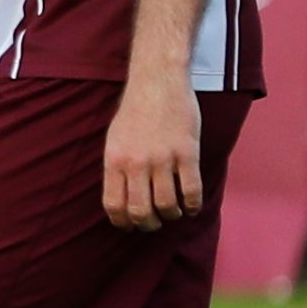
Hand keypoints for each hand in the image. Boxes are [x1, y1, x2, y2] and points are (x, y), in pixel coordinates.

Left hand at [102, 77, 202, 228]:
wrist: (157, 82)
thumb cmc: (135, 113)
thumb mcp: (114, 140)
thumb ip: (117, 168)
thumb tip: (121, 200)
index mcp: (114, 160)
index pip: (114, 205)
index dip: (123, 222)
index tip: (131, 225)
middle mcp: (136, 163)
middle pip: (141, 211)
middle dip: (148, 224)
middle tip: (155, 223)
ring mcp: (163, 158)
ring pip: (167, 205)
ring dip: (171, 215)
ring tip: (174, 212)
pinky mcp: (187, 152)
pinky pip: (191, 191)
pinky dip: (192, 205)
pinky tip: (191, 206)